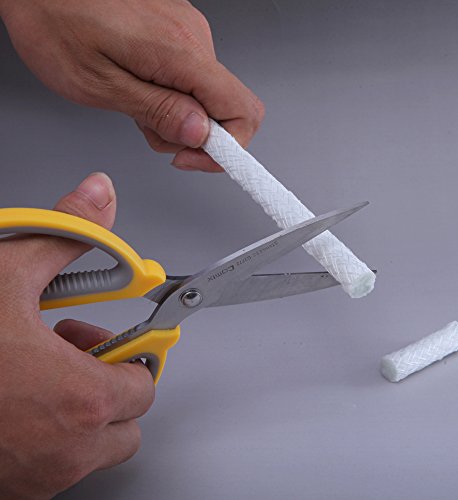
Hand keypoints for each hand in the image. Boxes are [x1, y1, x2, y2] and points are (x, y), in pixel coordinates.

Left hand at [0, 0, 264, 171]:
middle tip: (148, 128)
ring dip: (175, 113)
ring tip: (132, 101)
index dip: (228, 148)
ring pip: (205, 95)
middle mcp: (193, 38)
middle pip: (224, 108)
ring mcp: (187, 31)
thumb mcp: (100, 83)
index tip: (196, 159)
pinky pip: (189, 76)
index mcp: (182, 53)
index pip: (243, 111)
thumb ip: (157, 111)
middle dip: (191, 133)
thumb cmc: (53, 17)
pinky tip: (136, 83)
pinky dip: (169, 92)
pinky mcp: (176, 29)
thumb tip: (200, 134)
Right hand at [0, 173, 154, 497]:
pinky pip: (58, 465)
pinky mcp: (14, 488)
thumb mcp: (7, 275)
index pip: (145, 385)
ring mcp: (40, 477)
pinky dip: (53, 434)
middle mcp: (67, 452)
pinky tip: (23, 398)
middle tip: (79, 353)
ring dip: (82, 408)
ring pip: (96, 447)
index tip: (125, 339)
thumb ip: (67, 235)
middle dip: (110, 382)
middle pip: (127, 420)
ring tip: (46, 371)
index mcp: (81, 401)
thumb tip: (98, 198)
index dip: (133, 355)